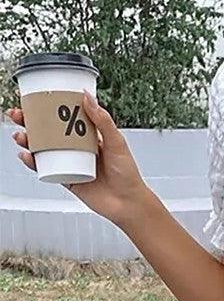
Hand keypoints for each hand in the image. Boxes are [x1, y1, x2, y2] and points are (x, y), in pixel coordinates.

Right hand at [4, 91, 150, 226]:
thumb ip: (102, 121)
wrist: (128, 204)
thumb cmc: (128, 174)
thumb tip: (87, 97)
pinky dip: (34, 163)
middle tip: (19, 115)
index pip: (64, 117)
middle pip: (48, 132)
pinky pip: (46, 170)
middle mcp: (77, 148)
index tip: (34, 100)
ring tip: (21, 136)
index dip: (48, 108)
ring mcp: (70, 164)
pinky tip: (27, 156)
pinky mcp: (66, 180)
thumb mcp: (117, 142)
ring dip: (28, 142)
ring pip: (44, 150)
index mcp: (88, 135)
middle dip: (30, 123)